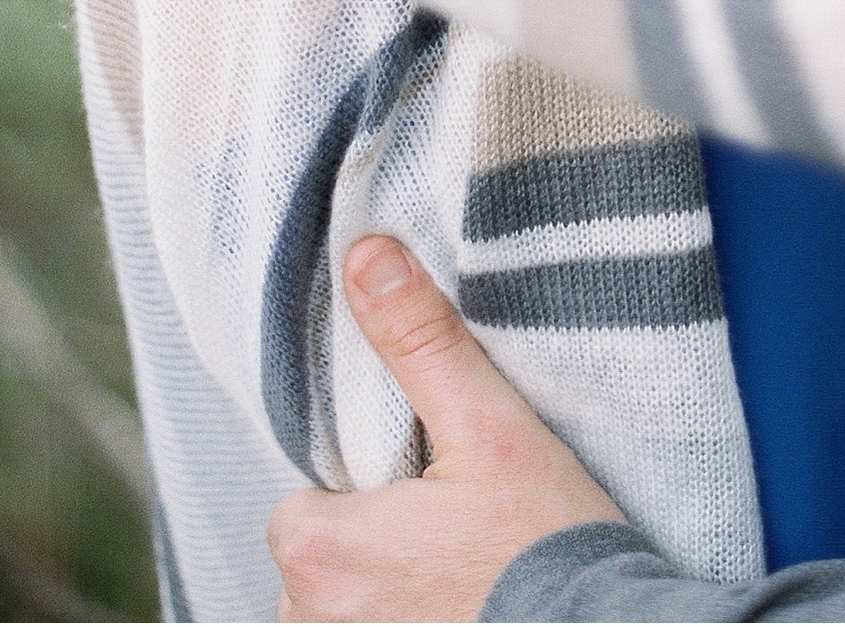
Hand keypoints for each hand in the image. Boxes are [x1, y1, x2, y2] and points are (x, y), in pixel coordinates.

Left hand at [267, 237, 624, 622]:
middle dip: (371, 551)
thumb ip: (420, 341)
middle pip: (321, 566)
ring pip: (345, 617)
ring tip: (463, 582)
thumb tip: (366, 254)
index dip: (360, 494)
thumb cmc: (543, 543)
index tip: (423, 493)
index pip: (301, 507)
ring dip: (388, 601)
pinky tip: (465, 615)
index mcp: (316, 555)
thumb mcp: (487, 425)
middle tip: (452, 538)